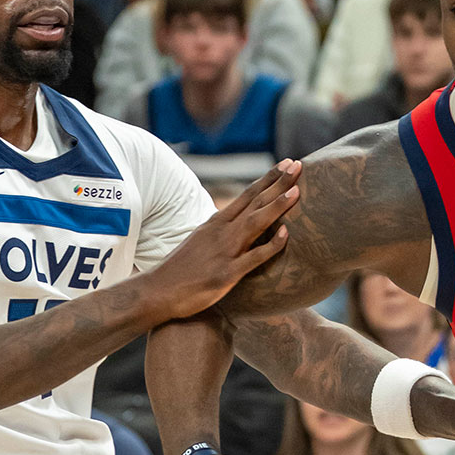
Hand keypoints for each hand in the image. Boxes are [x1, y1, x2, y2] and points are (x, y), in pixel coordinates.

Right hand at [143, 160, 301, 319]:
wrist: (157, 292)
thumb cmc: (182, 268)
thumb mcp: (202, 240)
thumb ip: (223, 230)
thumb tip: (240, 221)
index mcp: (217, 223)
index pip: (247, 195)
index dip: (269, 179)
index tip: (287, 163)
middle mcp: (222, 232)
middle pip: (254, 202)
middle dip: (277, 183)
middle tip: (297, 164)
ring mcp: (225, 251)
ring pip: (255, 223)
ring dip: (276, 206)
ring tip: (296, 191)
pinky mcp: (227, 273)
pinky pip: (253, 258)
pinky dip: (270, 246)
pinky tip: (286, 234)